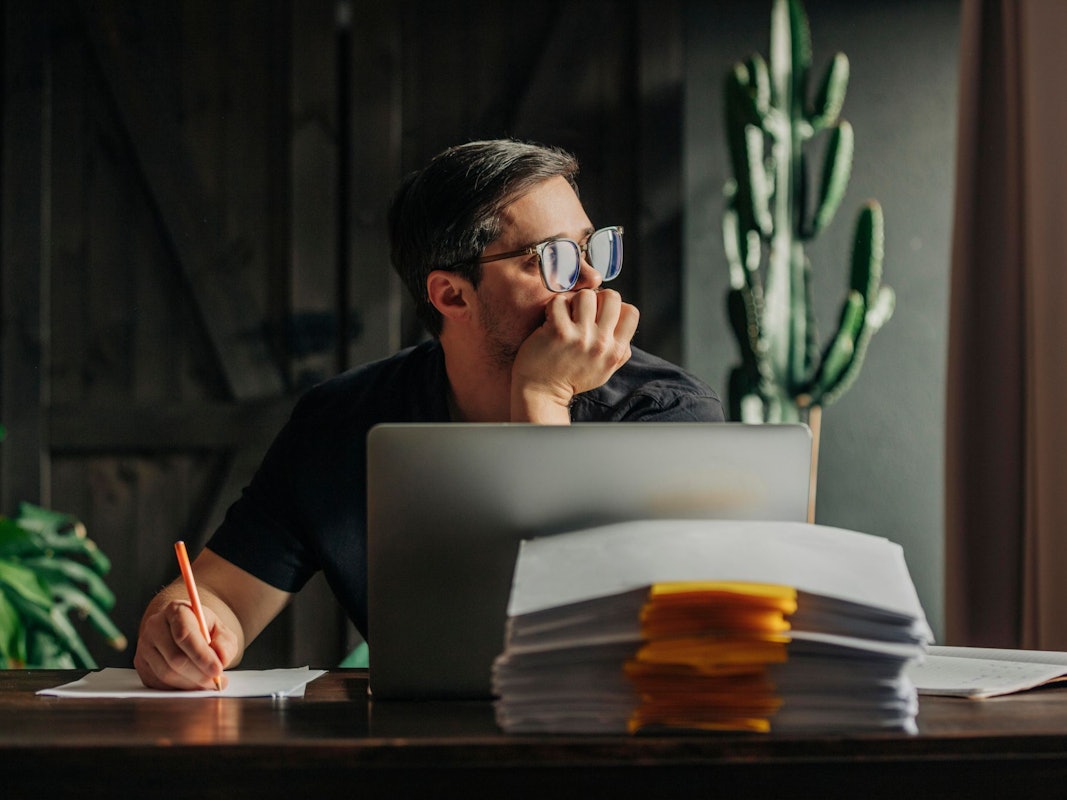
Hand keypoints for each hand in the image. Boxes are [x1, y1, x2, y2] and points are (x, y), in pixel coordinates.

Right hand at [134, 598, 237, 689]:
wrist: (183, 630)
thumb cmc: (204, 630)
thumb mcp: (221, 630)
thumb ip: (224, 643)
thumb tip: (221, 659)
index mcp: (176, 610)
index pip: (184, 634)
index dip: (202, 655)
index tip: (218, 670)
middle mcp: (155, 626)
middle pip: (175, 658)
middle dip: (199, 674)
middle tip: (217, 682)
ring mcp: (144, 646)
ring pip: (167, 674)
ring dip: (191, 684)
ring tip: (209, 683)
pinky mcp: (141, 665)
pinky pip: (160, 684)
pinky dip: (180, 689)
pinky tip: (193, 684)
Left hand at [511, 288, 638, 421]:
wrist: (543, 393)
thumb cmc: (572, 378)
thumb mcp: (605, 369)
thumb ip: (620, 348)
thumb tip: (626, 321)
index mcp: (616, 351)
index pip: (631, 311)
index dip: (615, 307)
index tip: (600, 314)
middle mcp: (601, 344)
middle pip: (611, 297)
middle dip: (596, 298)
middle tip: (582, 311)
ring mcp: (580, 337)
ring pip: (586, 295)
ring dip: (574, 300)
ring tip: (566, 314)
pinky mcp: (558, 332)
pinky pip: (561, 301)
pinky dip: (555, 305)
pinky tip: (551, 318)